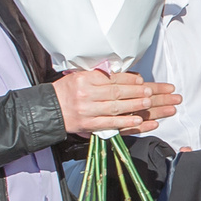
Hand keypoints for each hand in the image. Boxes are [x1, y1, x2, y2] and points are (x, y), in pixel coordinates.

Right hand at [56, 68, 178, 136]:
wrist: (49, 109)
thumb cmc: (66, 91)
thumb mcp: (80, 76)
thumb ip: (100, 76)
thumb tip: (125, 76)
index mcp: (86, 79)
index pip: (113, 79)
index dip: (130, 80)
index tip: (143, 82)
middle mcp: (87, 93)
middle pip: (117, 92)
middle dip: (137, 92)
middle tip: (152, 93)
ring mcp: (88, 110)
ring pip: (116, 107)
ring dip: (135, 106)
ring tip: (149, 104)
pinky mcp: (89, 125)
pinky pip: (111, 123)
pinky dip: (127, 122)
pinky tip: (139, 120)